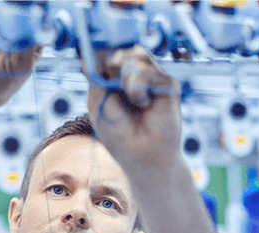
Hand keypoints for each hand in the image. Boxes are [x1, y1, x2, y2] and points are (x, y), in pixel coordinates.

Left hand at [83, 46, 181, 172]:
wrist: (142, 157)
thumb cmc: (120, 136)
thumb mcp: (98, 103)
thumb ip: (95, 77)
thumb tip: (90, 54)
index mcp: (118, 79)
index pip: (109, 52)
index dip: (101, 53)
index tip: (94, 59)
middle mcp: (137, 76)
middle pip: (123, 49)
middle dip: (113, 62)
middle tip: (115, 85)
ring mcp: (153, 79)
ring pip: (136, 54)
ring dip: (127, 76)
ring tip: (131, 99)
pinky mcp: (168, 85)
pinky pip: (150, 70)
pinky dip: (140, 86)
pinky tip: (143, 103)